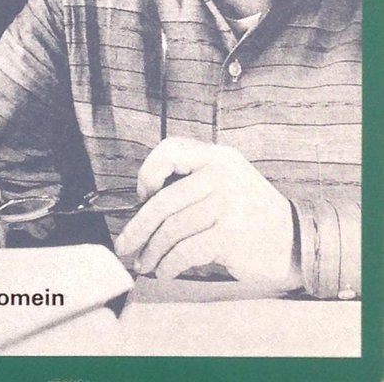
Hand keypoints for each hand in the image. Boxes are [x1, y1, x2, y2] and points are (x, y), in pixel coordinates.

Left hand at [115, 137, 301, 289]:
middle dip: (138, 228)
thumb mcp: (229, 181)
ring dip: (152, 252)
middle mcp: (221, 175)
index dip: (149, 172)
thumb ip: (194, 180)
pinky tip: (165, 271)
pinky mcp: (230, 235)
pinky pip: (186, 251)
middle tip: (124, 246)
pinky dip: (170, 264)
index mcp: (218, 157)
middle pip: (164, 201)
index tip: (143, 197)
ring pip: (172, 229)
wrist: (295, 241)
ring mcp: (227, 205)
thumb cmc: (252, 214)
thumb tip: (145, 204)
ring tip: (145, 264)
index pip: (171, 149)